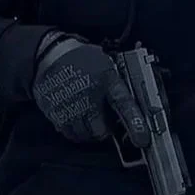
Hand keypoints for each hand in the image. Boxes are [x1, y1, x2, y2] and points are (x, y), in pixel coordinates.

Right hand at [32, 35, 150, 146]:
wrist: (51, 54)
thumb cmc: (84, 60)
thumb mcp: (108, 65)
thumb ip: (121, 86)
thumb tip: (140, 107)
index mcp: (107, 80)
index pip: (124, 104)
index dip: (135, 123)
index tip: (142, 139)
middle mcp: (88, 94)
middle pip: (101, 130)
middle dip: (106, 130)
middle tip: (104, 119)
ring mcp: (69, 105)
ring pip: (84, 135)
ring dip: (89, 131)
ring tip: (88, 115)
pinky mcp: (54, 112)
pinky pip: (68, 133)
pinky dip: (74, 130)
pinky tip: (75, 116)